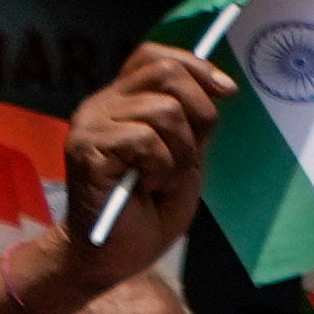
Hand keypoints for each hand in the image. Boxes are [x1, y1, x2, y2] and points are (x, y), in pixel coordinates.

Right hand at [59, 44, 229, 291]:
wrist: (114, 256)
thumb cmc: (149, 212)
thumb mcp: (185, 157)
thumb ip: (193, 121)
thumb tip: (220, 85)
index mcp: (123, 102)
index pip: (155, 56)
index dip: (196, 67)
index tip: (228, 92)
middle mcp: (101, 104)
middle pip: (165, 73)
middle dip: (199, 114)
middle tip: (189, 155)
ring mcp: (90, 125)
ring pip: (163, 110)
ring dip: (179, 152)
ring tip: (160, 179)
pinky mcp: (85, 149)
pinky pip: (145, 140)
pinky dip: (160, 168)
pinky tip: (144, 187)